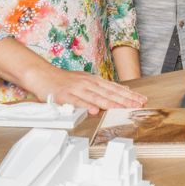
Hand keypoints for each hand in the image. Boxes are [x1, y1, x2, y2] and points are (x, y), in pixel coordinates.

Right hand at [31, 67, 147, 115]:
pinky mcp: (65, 95)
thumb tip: (121, 89)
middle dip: (125, 99)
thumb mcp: (86, 80)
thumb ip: (103, 86)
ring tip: (121, 109)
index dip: (129, 94)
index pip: (115, 88)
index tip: (141, 100)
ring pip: (96, 97)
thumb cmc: (64, 80)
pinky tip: (93, 111)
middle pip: (109, 92)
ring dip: (109, 103)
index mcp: (94, 80)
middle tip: (138, 105)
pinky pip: (76, 101)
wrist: (43, 74)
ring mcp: (76, 89)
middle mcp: (88, 83)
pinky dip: (85, 106)